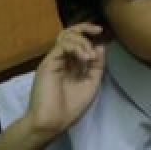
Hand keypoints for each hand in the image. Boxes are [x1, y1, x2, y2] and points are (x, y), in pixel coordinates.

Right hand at [25, 24, 104, 139]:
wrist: (53, 122)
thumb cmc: (71, 107)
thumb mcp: (91, 83)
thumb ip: (97, 65)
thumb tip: (101, 46)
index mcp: (71, 65)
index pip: (78, 42)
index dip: (89, 36)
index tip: (102, 34)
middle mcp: (61, 60)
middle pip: (69, 34)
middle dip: (85, 28)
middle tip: (98, 30)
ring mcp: (54, 61)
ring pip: (66, 36)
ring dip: (83, 41)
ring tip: (90, 56)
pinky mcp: (48, 63)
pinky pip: (62, 45)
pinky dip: (77, 47)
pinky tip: (85, 57)